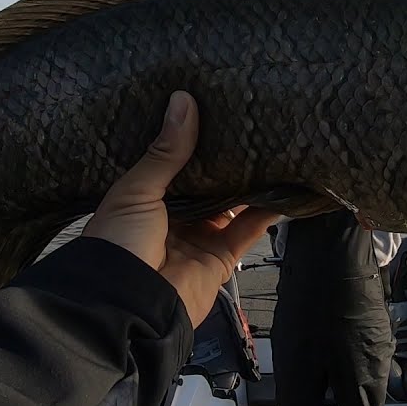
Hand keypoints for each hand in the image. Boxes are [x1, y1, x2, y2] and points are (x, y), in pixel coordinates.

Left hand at [81, 91, 277, 325]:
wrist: (129, 305)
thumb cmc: (121, 241)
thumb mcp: (137, 190)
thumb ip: (165, 151)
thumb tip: (184, 100)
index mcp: (144, 200)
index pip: (172, 165)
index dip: (191, 143)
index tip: (212, 112)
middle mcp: (172, 218)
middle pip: (205, 186)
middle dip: (224, 162)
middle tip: (249, 126)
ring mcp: (198, 239)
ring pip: (231, 206)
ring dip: (250, 184)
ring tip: (273, 149)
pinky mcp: (221, 259)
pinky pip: (248, 231)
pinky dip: (267, 213)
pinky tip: (285, 188)